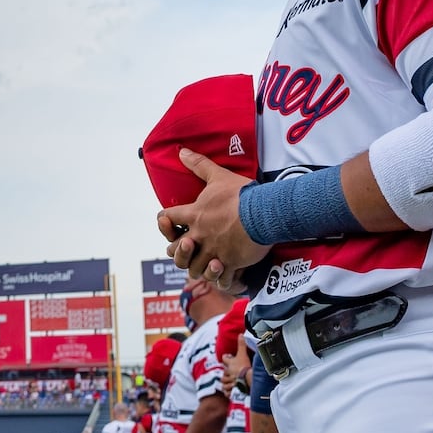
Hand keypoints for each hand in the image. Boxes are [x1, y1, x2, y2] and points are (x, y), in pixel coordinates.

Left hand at [157, 148, 270, 289]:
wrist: (265, 211)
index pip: (167, 218)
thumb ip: (199, 165)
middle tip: (188, 247)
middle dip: (178, 252)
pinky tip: (227, 276)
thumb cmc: (241, 194)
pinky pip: (221, 280)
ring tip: (207, 263)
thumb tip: (181, 151)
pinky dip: (223, 280)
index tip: (171, 221)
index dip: (166, 221)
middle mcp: (199, 235)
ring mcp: (213, 251)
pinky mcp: (230, 263)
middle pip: (174, 251)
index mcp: (194, 215)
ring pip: (194, 269)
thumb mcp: (218, 176)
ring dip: (198, 268)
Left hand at [220, 335, 249, 394]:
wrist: (247, 379)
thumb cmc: (244, 366)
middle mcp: (228, 372)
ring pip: (224, 382)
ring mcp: (229, 381)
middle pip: (224, 372)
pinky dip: (228, 393)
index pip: (224, 358)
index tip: (229, 357)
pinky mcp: (232, 390)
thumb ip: (242, 344)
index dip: (226, 358)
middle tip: (232, 373)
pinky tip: (230, 392)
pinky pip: (227, 392)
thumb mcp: (243, 354)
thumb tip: (240, 334)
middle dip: (227, 372)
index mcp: (230, 364)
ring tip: (231, 383)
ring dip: (227, 383)